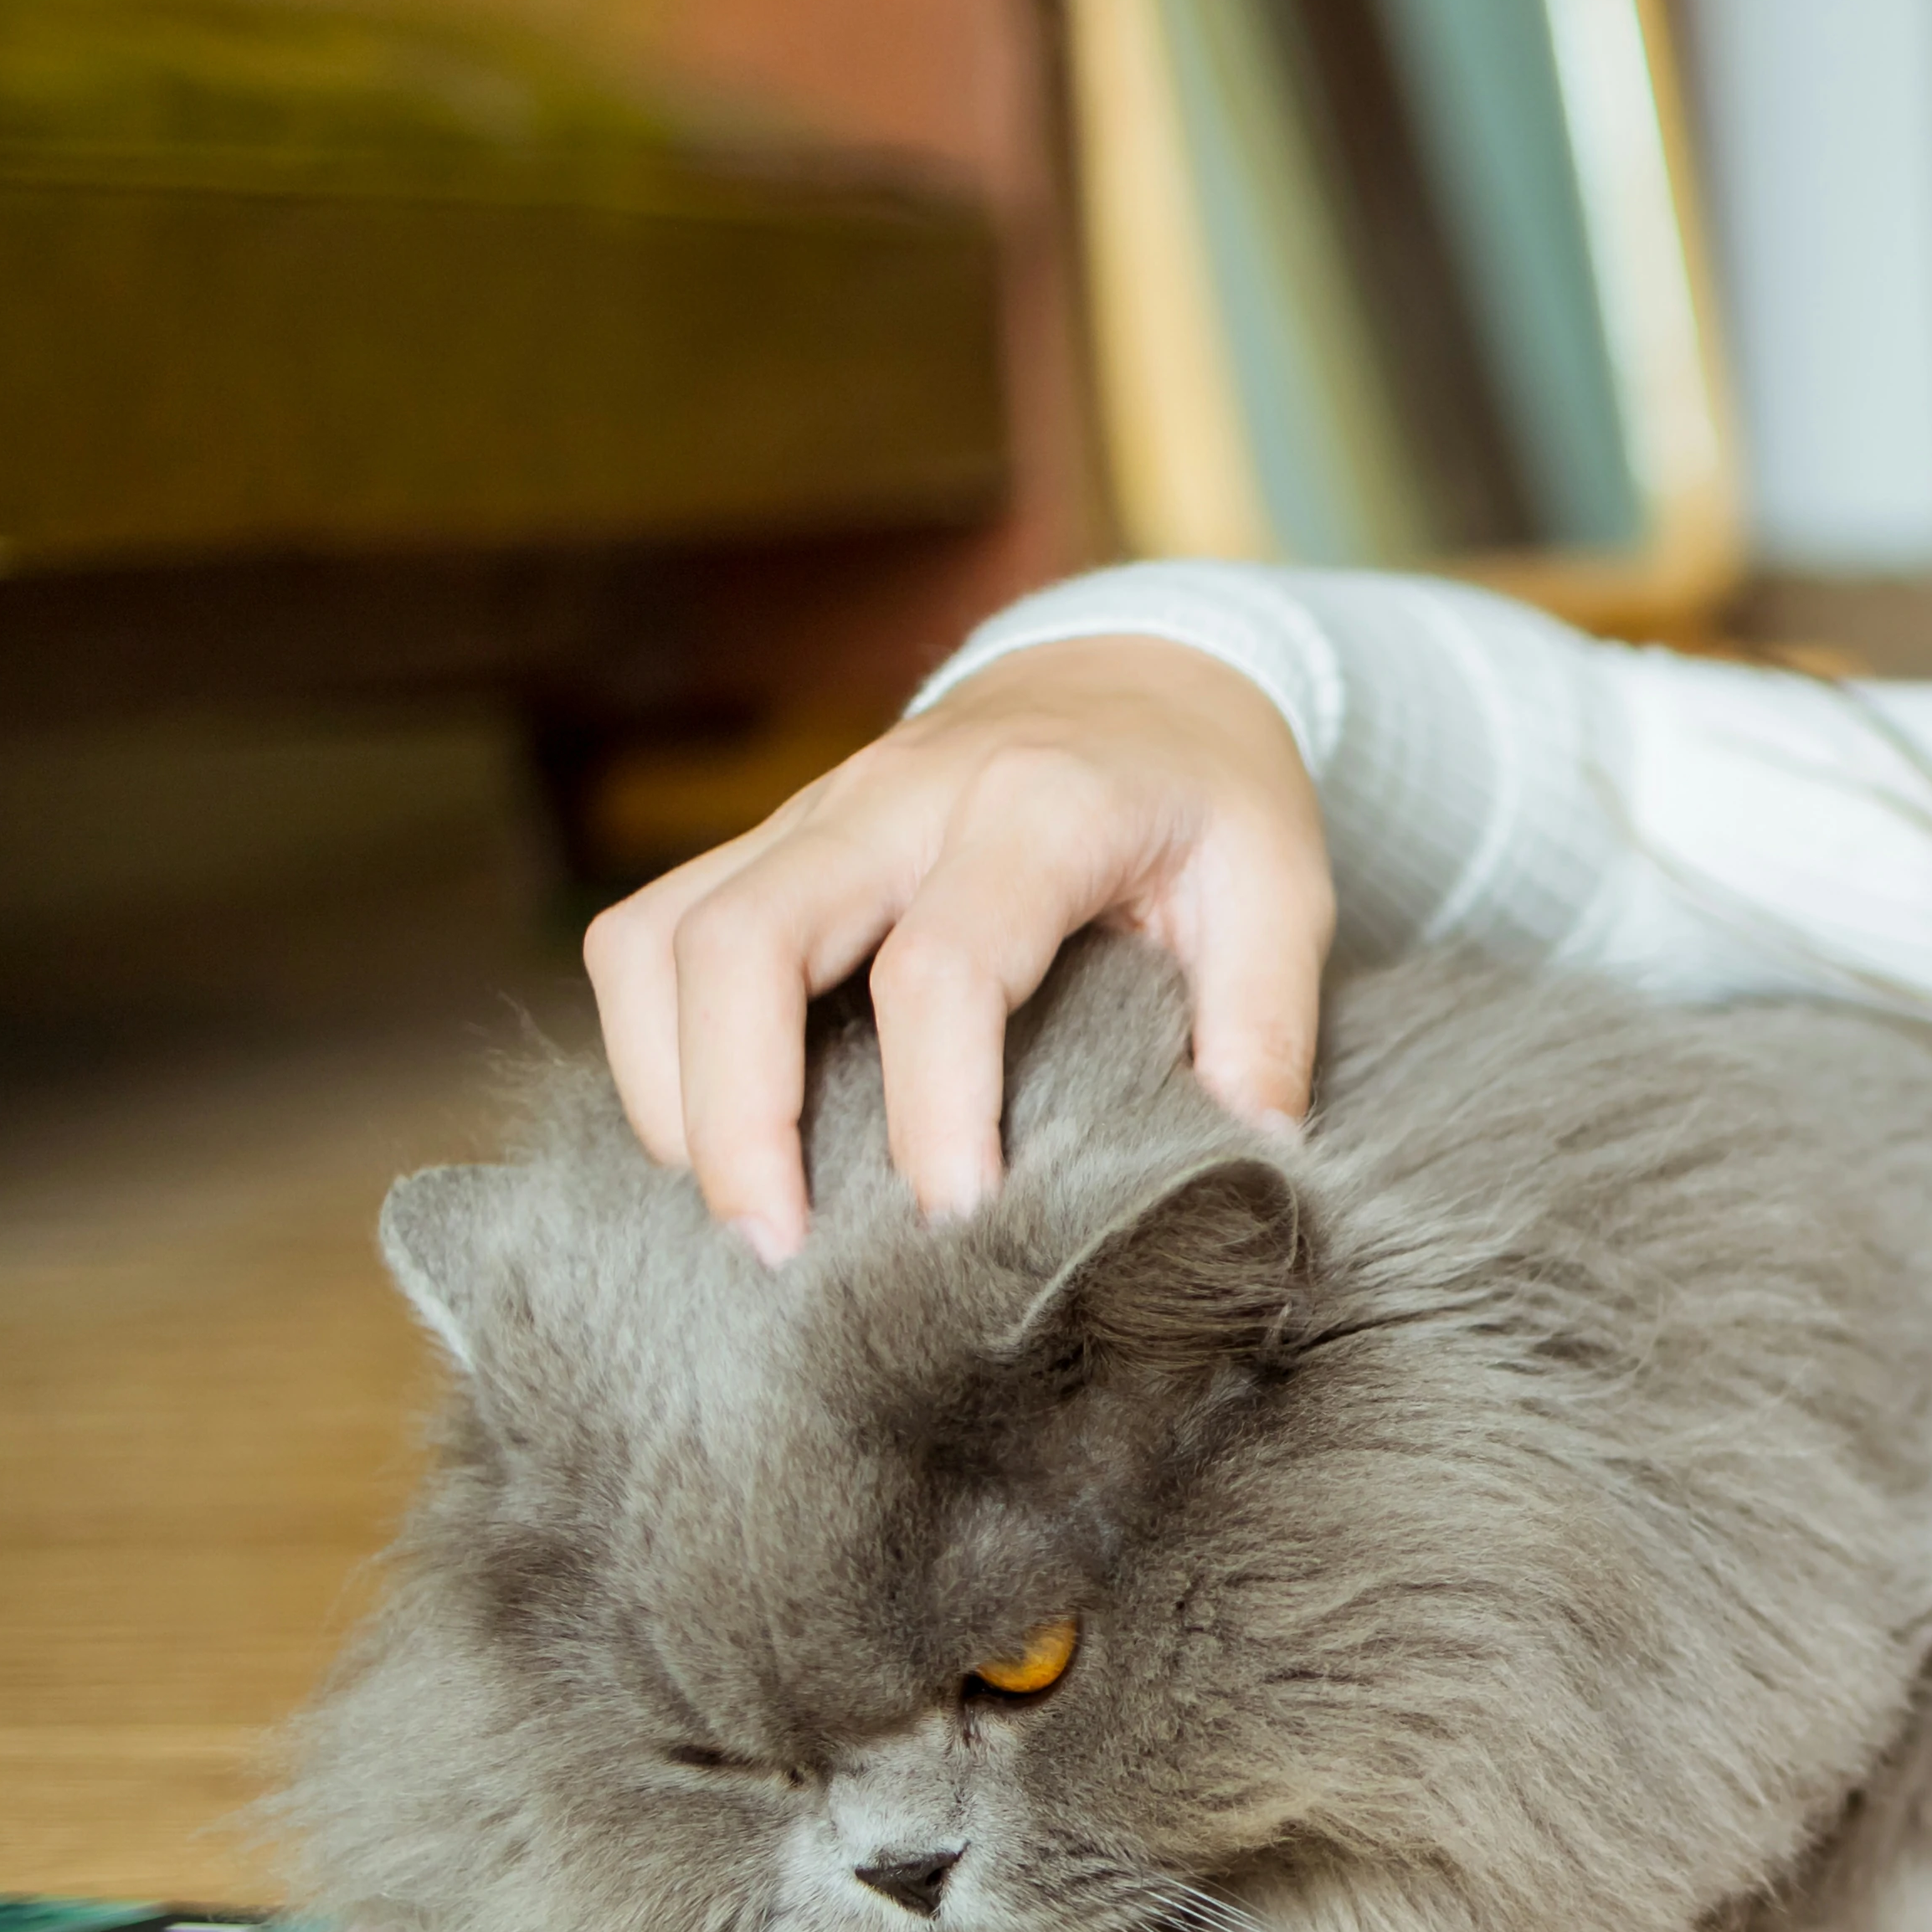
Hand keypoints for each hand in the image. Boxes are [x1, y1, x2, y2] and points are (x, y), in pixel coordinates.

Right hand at [582, 636, 1334, 1259]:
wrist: (1136, 680)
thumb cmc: (1207, 799)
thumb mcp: (1282, 887)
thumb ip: (1267, 1024)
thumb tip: (1249, 1161)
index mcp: (1038, 806)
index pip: (944, 966)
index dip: (936, 1107)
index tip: (955, 1223)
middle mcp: (895, 800)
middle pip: (745, 940)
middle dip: (740, 1111)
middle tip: (779, 1252)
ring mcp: (810, 817)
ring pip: (662, 934)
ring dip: (670, 1085)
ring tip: (734, 1215)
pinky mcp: (767, 846)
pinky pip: (649, 933)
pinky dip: (650, 1045)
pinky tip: (708, 1139)